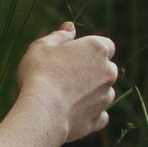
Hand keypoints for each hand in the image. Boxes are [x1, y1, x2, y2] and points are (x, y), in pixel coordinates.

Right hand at [17, 21, 118, 143]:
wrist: (42, 111)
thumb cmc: (39, 73)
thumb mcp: (42, 46)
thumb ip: (59, 35)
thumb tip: (70, 27)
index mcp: (97, 49)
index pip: (106, 45)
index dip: (89, 50)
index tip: (72, 55)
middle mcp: (108, 72)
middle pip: (106, 69)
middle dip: (91, 71)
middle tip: (64, 75)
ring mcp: (105, 97)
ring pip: (103, 92)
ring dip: (90, 92)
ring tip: (64, 96)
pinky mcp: (98, 119)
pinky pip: (99, 115)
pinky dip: (89, 114)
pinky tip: (72, 113)